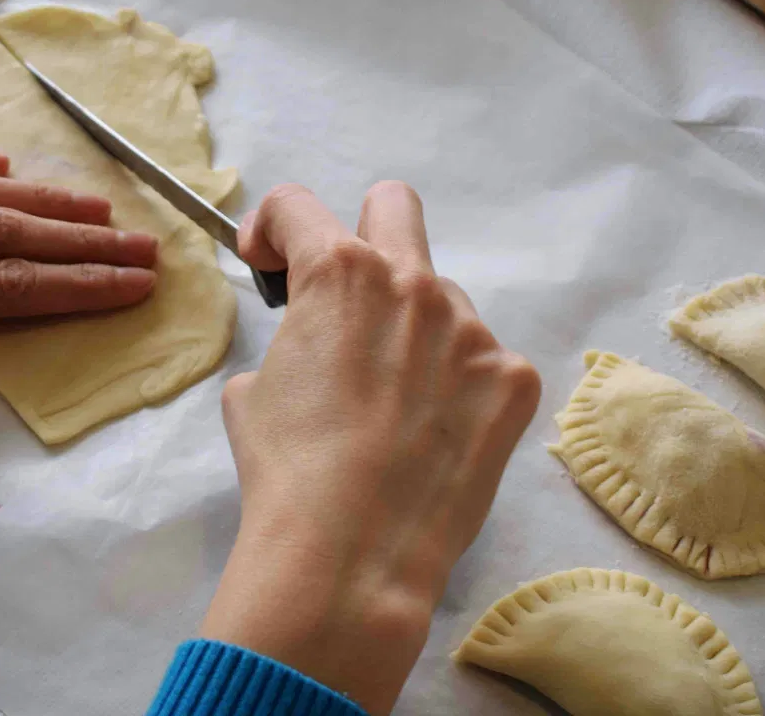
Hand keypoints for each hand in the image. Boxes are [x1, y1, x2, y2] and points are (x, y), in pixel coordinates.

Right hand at [200, 182, 541, 713]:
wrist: (353, 556)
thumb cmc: (288, 474)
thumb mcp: (251, 395)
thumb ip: (285, 344)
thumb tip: (304, 350)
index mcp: (338, 274)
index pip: (298, 207)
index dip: (271, 229)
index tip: (269, 263)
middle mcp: (413, 284)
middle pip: (394, 207)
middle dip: (362, 232)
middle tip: (348, 294)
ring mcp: (472, 330)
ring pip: (442, 302)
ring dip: (415, 333)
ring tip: (393, 408)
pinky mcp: (513, 380)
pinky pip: (481, 363)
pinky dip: (457, 388)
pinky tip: (433, 437)